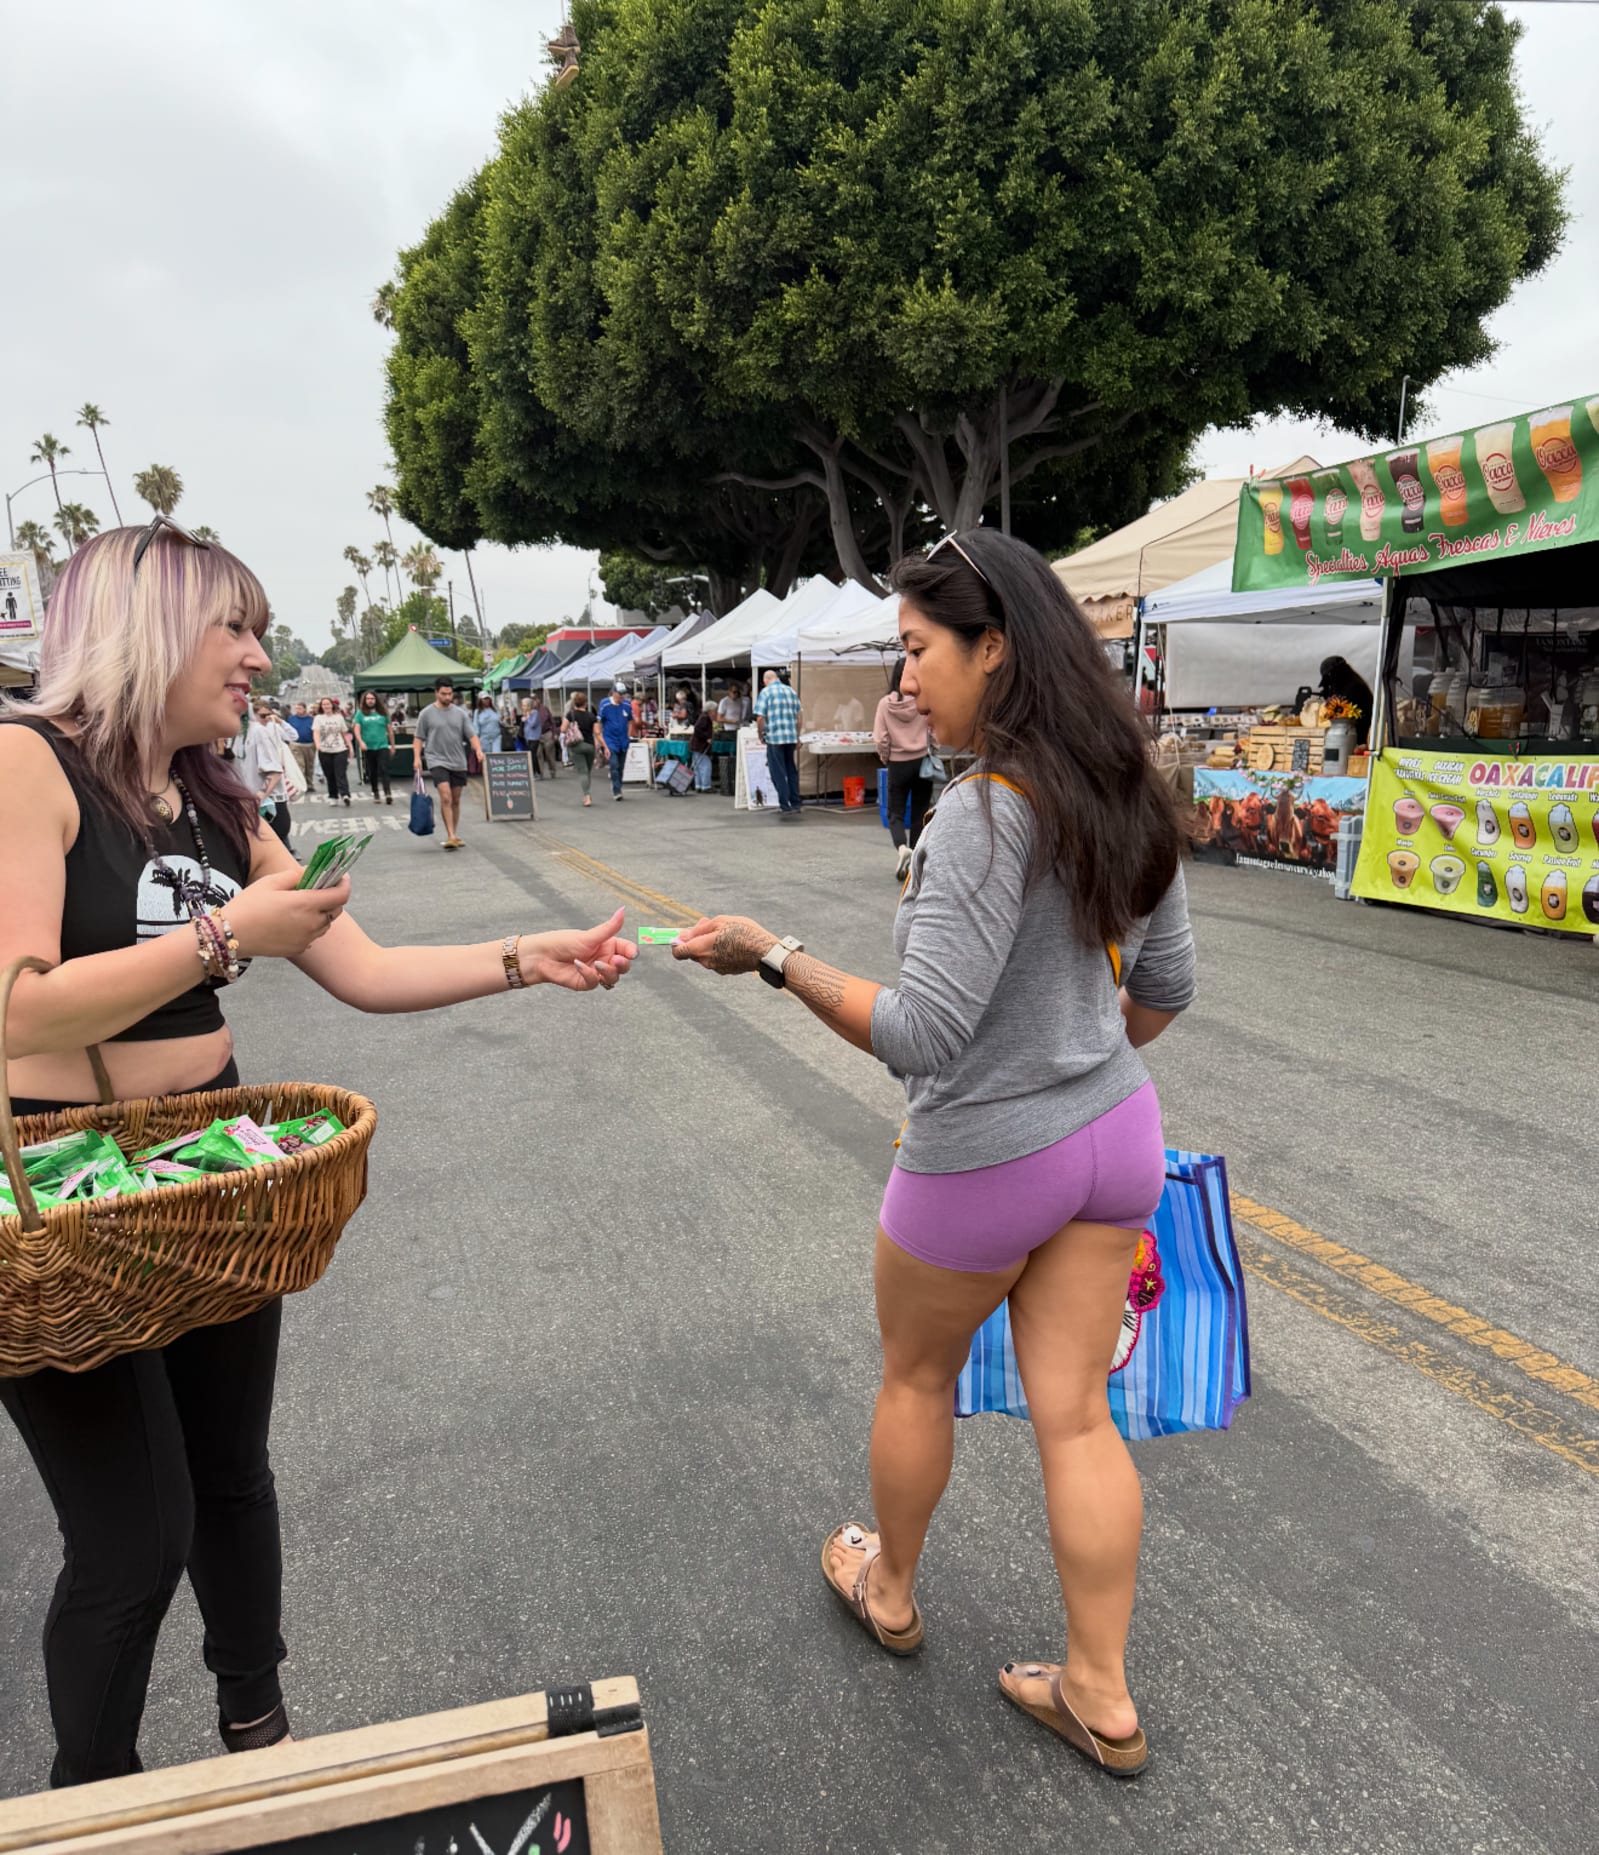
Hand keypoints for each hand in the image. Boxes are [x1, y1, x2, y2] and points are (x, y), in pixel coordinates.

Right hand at [228, 871, 350, 958]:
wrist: (230, 935)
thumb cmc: (248, 905)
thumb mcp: (270, 882)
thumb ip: (296, 875)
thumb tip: (313, 871)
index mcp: (306, 904)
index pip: (341, 895)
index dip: (344, 883)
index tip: (341, 876)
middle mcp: (311, 923)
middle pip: (336, 910)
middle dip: (332, 898)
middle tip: (318, 889)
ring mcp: (306, 938)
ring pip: (325, 924)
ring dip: (321, 914)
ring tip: (301, 905)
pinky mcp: (299, 949)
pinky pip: (312, 936)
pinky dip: (309, 927)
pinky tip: (291, 921)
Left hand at [516, 908, 637, 991]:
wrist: (541, 956)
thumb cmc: (563, 942)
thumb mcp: (589, 936)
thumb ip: (609, 928)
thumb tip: (623, 910)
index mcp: (607, 945)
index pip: (626, 950)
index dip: (631, 952)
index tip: (632, 953)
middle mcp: (603, 959)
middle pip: (623, 966)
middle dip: (623, 965)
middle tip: (616, 960)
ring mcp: (596, 972)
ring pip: (613, 977)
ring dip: (608, 972)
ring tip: (597, 964)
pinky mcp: (586, 983)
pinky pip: (595, 982)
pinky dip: (589, 975)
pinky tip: (578, 965)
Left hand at [672, 916, 777, 974]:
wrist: (764, 951)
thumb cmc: (742, 932)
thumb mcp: (719, 922)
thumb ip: (698, 929)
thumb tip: (682, 935)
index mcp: (700, 949)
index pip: (677, 952)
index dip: (677, 942)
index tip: (682, 934)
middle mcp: (705, 961)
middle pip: (692, 951)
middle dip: (697, 939)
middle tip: (708, 924)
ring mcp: (716, 968)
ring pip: (705, 955)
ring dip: (709, 944)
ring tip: (724, 931)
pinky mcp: (727, 971)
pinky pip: (717, 959)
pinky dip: (719, 951)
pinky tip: (732, 941)